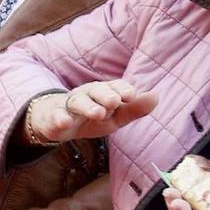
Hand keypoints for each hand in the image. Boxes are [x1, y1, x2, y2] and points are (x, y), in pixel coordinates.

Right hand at [24, 79, 157, 144]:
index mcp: (103, 92)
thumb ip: (134, 110)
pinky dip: (59, 118)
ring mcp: (69, 105)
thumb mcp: (115, 117)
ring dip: (87, 106)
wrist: (59, 123)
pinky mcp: (53, 117)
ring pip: (77, 102)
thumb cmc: (92, 118)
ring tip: (97, 113)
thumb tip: (156, 97)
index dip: (122, 90)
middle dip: (105, 95)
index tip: (131, 96)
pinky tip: (64, 121)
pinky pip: (56, 116)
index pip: (114, 86)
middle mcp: (86, 94)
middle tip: (114, 102)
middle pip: (95, 91)